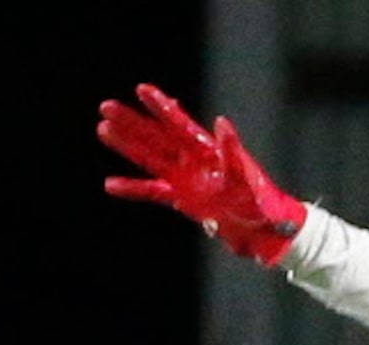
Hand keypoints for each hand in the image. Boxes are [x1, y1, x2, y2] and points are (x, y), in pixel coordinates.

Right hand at [97, 85, 305, 265]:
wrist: (265, 231)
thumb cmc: (261, 201)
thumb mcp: (245, 175)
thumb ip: (231, 150)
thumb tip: (222, 123)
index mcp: (207, 150)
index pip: (179, 124)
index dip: (161, 107)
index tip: (141, 89)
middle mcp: (192, 160)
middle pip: (156, 137)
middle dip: (133, 122)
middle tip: (106, 106)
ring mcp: (185, 179)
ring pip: (150, 158)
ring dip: (127, 146)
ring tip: (103, 129)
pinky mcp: (183, 199)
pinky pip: (152, 191)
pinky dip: (133, 188)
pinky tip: (110, 184)